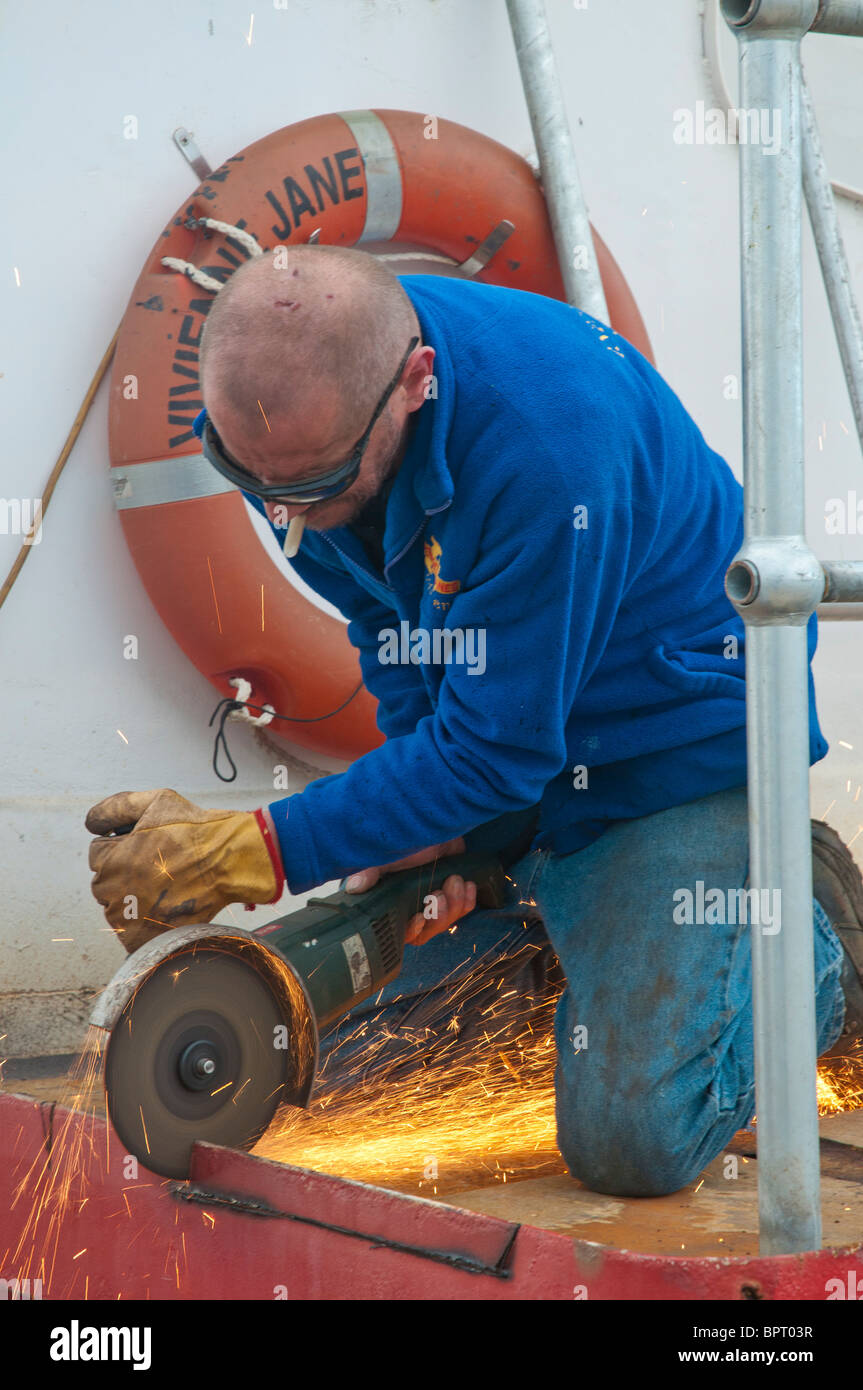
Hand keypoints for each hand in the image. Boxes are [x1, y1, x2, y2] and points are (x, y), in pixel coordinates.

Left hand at [85, 789, 281, 951]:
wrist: (228, 860)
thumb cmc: (194, 831)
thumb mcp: (155, 802)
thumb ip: (115, 808)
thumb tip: (92, 824)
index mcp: (112, 859)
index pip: (97, 852)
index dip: (121, 844)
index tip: (145, 845)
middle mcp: (115, 890)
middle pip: (104, 882)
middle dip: (123, 872)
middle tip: (156, 865)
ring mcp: (130, 916)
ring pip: (115, 907)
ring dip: (131, 897)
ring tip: (163, 885)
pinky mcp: (146, 936)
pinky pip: (128, 934)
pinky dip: (140, 924)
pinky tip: (161, 907)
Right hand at [344, 837, 476, 944]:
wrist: (434, 821)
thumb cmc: (405, 838)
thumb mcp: (385, 855)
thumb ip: (370, 872)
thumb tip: (353, 886)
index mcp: (393, 902)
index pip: (401, 932)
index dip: (411, 930)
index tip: (419, 916)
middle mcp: (413, 906)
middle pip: (427, 931)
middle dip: (438, 915)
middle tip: (440, 894)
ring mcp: (434, 901)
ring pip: (447, 921)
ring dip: (455, 905)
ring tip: (455, 881)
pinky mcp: (453, 893)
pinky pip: (463, 909)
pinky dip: (468, 900)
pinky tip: (468, 884)